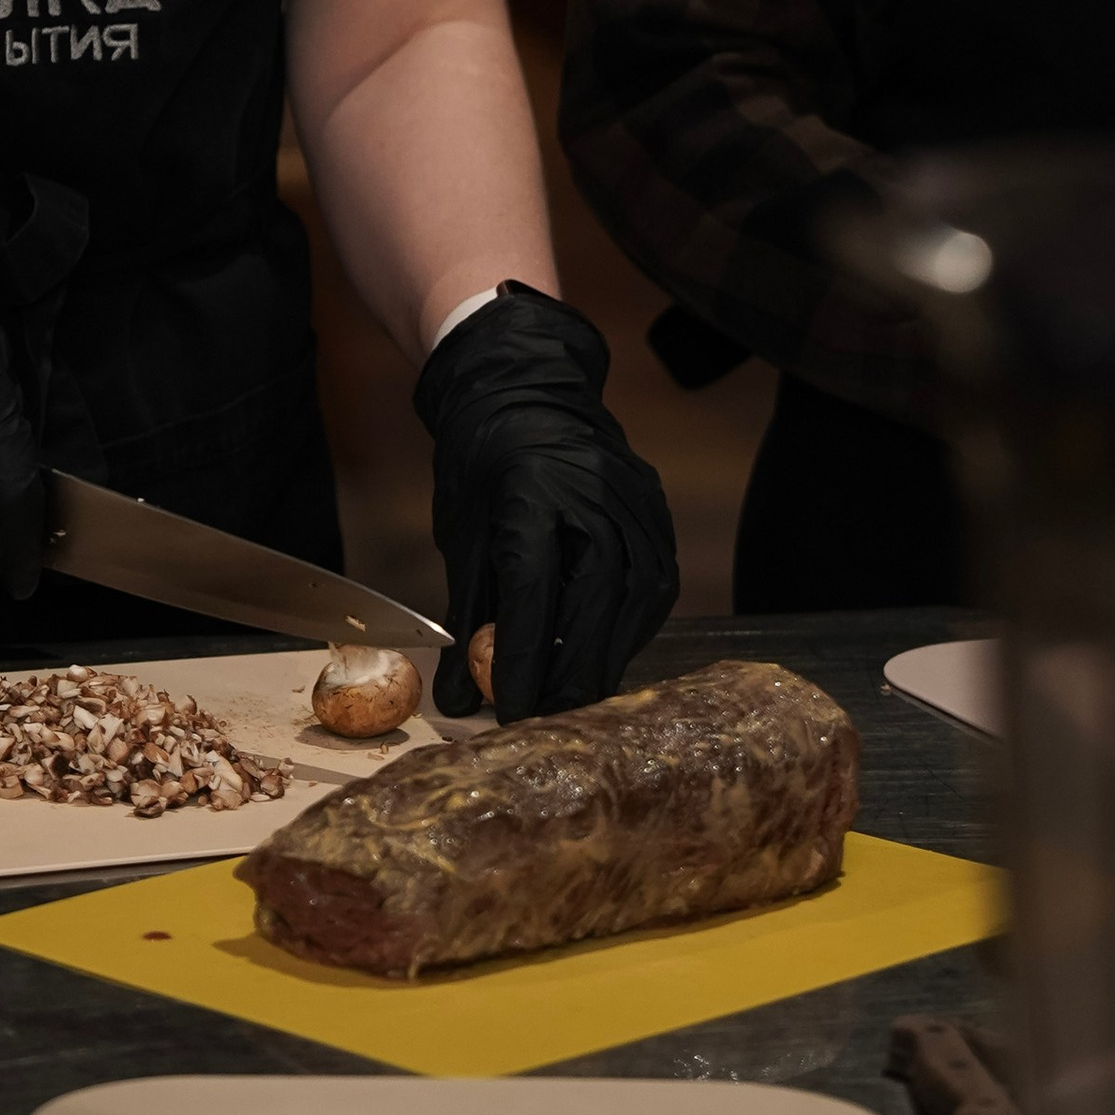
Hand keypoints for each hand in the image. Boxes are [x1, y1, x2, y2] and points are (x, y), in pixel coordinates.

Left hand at [414, 285, 676, 720]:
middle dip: (571, 673)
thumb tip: (457, 700)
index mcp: (530, 490)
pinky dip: (629, 628)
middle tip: (551, 720)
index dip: (522, 658)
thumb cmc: (483, 464)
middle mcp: (592, 493)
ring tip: (578, 698)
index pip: (531, 589)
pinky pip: (653, 586)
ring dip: (606, 656)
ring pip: (633, 600)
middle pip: (593, 602)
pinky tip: (605, 653)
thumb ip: (467, 614)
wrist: (525, 394)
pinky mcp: (657, 512)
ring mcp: (634, 500)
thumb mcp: (463, 532)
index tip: (511, 711)